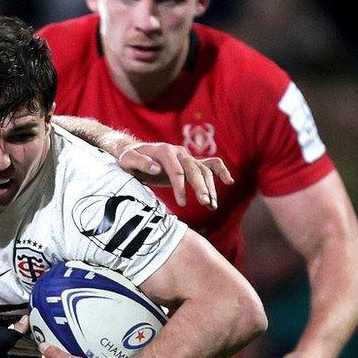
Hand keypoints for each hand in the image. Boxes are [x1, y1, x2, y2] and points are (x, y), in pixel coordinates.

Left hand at [118, 143, 233, 208]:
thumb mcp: (127, 160)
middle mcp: (178, 152)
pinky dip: (220, 170)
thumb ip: (140, 162)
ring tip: (211, 206)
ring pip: (204, 170)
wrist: (132, 152)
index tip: (182, 203)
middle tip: (205, 203)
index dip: (180, 187)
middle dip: (200, 187)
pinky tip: (229, 181)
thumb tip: (156, 168)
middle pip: (194, 169)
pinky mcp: (190, 162)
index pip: (176, 170)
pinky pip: (209, 164)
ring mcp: (186, 157)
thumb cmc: (128, 158)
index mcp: (164, 151)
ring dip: (210, 187)